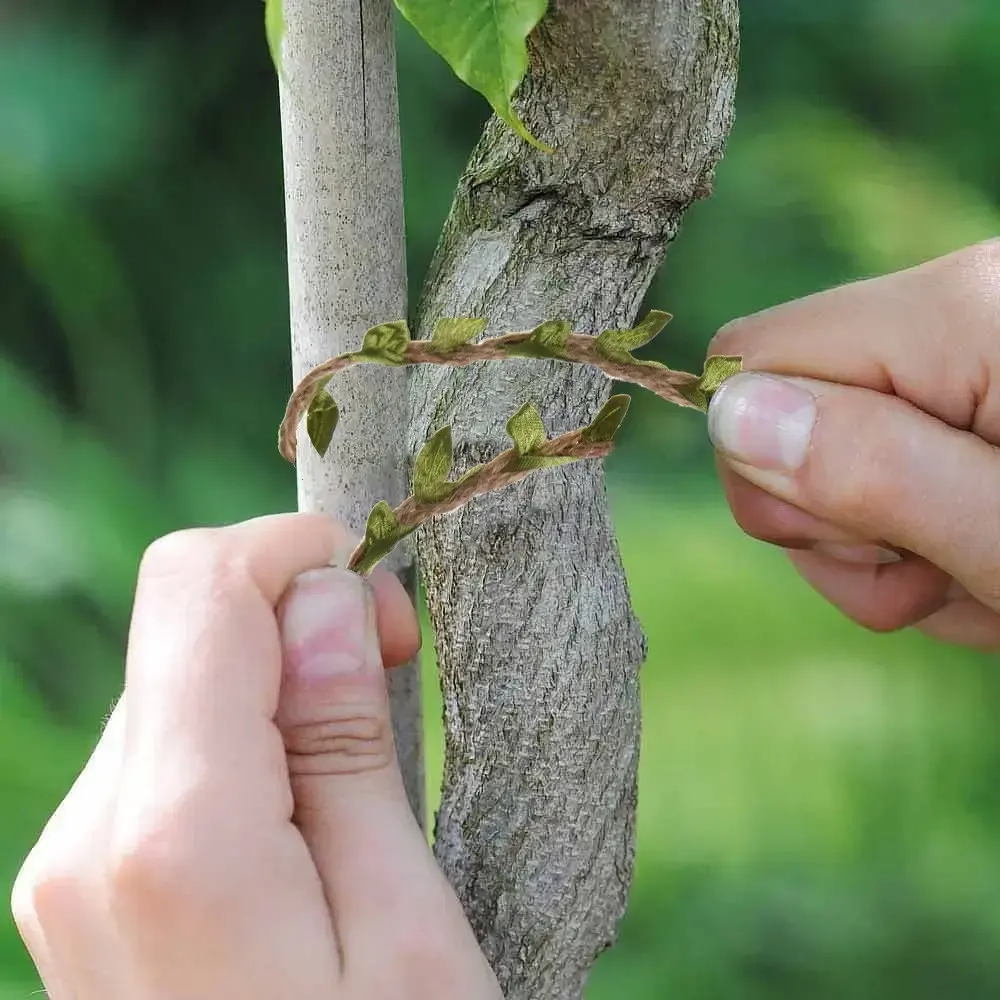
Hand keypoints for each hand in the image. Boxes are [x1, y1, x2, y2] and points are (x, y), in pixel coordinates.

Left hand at [10, 513, 501, 998]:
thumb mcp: (405, 929)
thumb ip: (347, 749)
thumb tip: (321, 601)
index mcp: (174, 834)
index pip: (198, 588)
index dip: (296, 557)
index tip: (383, 605)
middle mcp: (87, 837)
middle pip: (181, 626)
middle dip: (294, 614)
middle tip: (391, 668)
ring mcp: (71, 868)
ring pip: (174, 683)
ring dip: (273, 677)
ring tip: (359, 754)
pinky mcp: (86, 888)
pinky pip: (163, 753)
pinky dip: (240, 735)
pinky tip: (304, 801)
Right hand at [706, 238, 999, 649]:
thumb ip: (875, 470)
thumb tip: (725, 412)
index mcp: (956, 311)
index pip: (751, 358)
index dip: (765, 466)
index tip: (873, 540)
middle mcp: (951, 304)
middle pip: (781, 411)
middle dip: (831, 523)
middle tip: (939, 574)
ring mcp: (964, 348)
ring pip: (829, 455)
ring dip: (879, 550)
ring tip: (980, 584)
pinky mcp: (973, 390)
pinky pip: (889, 464)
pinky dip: (921, 538)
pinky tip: (986, 567)